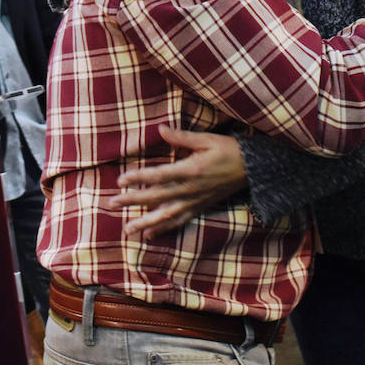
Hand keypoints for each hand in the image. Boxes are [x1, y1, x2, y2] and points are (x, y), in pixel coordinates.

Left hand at [111, 126, 246, 237]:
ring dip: (145, 222)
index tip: (120, 180)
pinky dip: (164, 229)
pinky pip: (180, 221)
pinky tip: (149, 235)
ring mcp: (195, 201)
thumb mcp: (207, 140)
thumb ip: (182, 137)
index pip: (159, 176)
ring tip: (126, 229)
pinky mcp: (200, 207)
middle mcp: (191, 189)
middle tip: (111, 203)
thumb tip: (160, 129)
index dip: (139, 178)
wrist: (253, 169)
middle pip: (157, 197)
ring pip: (166, 215)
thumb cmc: (229, 150)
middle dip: (132, 201)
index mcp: (191, 170)